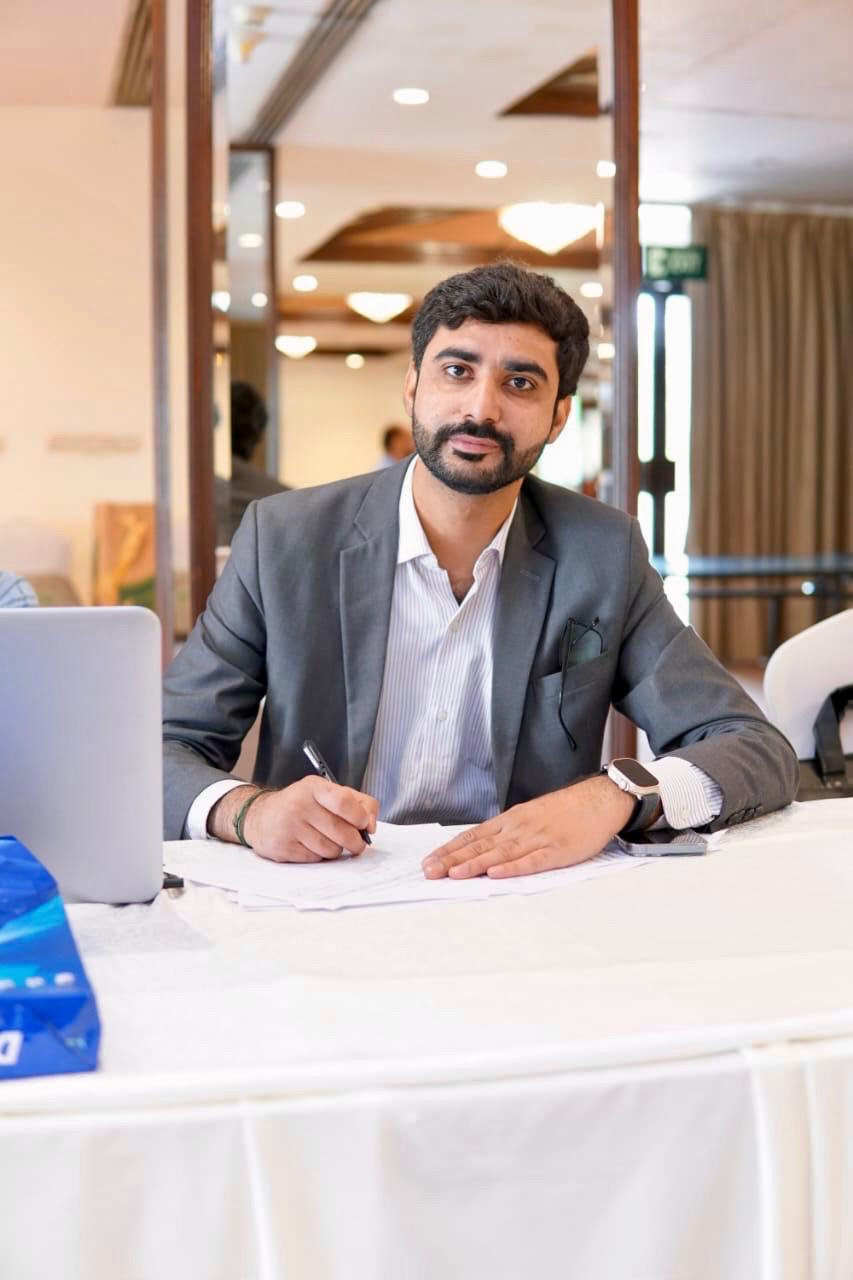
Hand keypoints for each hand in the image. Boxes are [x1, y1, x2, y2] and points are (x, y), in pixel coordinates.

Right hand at [212, 778, 377, 862]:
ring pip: (331, 849)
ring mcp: (289, 827)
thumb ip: (357, 802)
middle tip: (356, 843)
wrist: (260, 816)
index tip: (365, 824)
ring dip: (336, 850)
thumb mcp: (327, 792)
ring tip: (328, 841)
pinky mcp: (282, 848)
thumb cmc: (301, 804)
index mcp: (313, 787)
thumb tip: (371, 825)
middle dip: (355, 842)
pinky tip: (311, 845)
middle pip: (342, 832)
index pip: (344, 802)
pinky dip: (319, 856)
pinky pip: (315, 859)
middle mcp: (299, 805)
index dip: (361, 817)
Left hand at [421, 775, 634, 879]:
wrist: (599, 800)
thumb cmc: (565, 811)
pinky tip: (496, 874)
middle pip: (480, 845)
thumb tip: (482, 848)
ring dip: (474, 865)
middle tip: (429, 872)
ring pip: (500, 854)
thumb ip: (508, 832)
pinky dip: (512, 868)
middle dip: (452, 860)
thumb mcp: (530, 816)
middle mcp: (518, 828)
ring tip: (453, 875)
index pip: (472, 836)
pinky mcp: (557, 850)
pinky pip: (531, 861)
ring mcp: (537, 838)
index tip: (429, 862)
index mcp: (510, 821)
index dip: (449, 850)